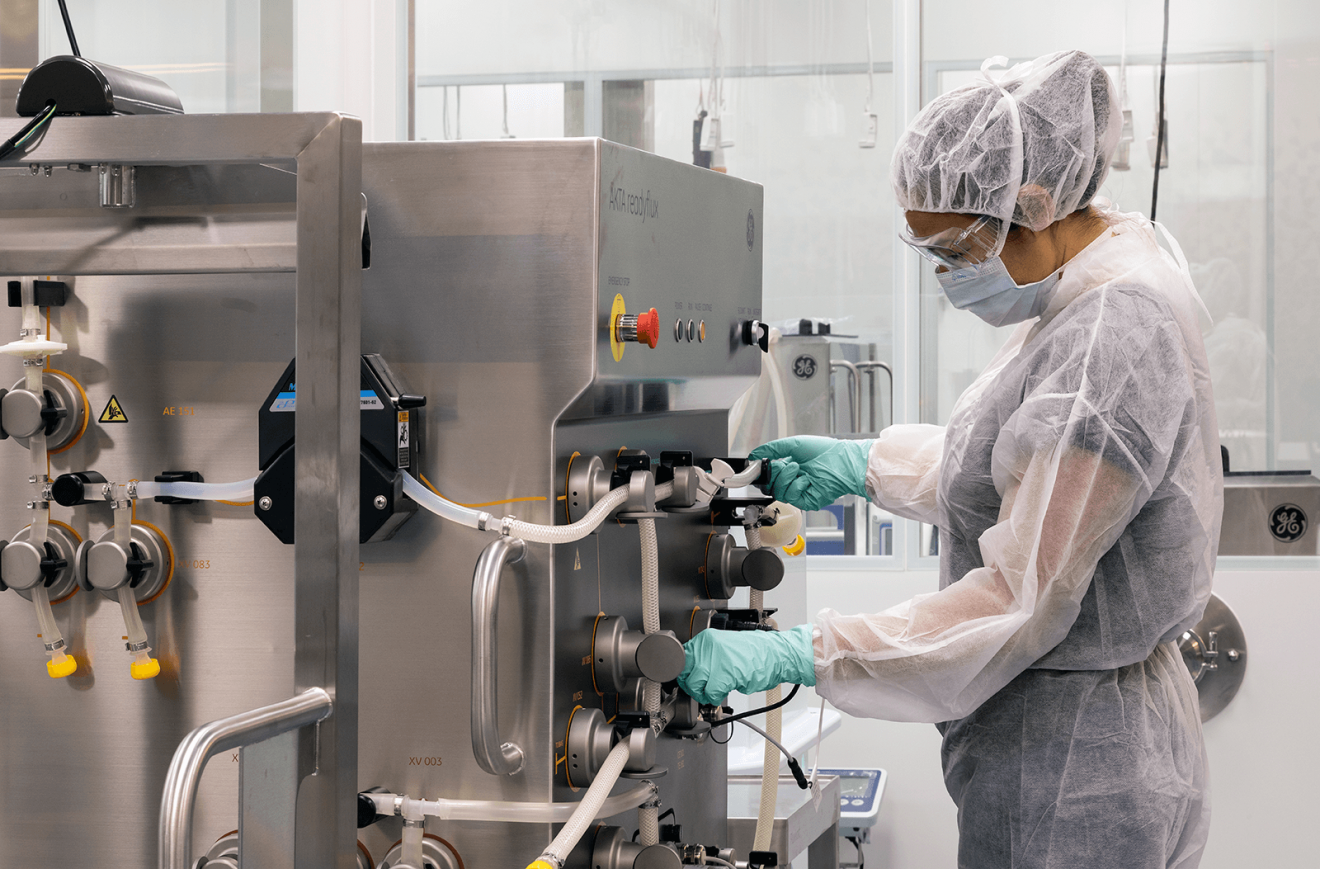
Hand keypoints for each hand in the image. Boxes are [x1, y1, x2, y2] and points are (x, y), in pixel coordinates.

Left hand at [678, 624, 816, 705]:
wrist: (776, 654)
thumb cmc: (753, 652)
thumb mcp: (724, 647)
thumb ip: (706, 656)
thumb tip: (689, 671)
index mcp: (706, 639)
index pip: (681, 658)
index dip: (685, 673)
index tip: (689, 680)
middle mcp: (709, 647)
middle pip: (686, 673)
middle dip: (692, 686)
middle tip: (701, 690)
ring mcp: (717, 659)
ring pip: (696, 684)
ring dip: (703, 693)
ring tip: (713, 692)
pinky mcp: (727, 674)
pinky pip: (711, 692)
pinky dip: (715, 697)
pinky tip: (722, 693)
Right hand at [749, 436, 872, 511]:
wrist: (841, 461)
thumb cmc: (823, 451)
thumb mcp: (793, 444)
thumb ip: (772, 449)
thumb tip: (754, 455)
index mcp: (788, 468)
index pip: (768, 476)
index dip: (763, 472)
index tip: (758, 466)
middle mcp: (792, 481)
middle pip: (769, 486)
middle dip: (774, 474)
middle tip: (783, 464)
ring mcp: (799, 492)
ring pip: (778, 492)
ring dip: (786, 478)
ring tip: (798, 468)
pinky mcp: (806, 501)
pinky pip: (791, 497)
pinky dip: (797, 486)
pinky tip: (807, 479)